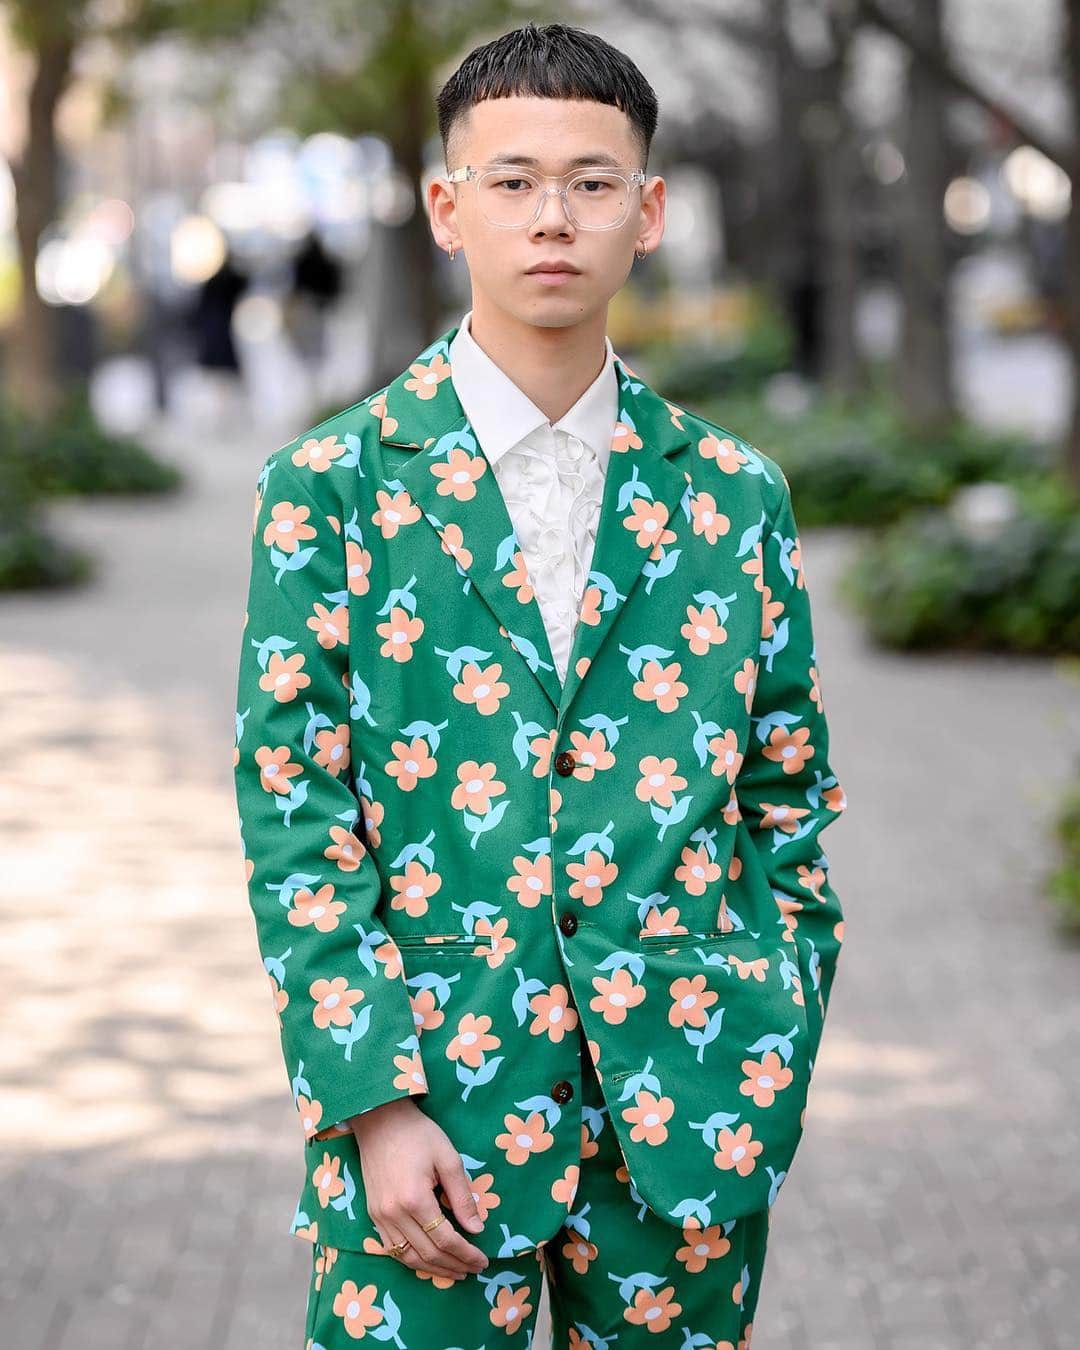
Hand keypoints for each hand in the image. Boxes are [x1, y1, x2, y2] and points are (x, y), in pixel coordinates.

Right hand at [350, 1096, 489, 1278]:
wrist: (379, 1120)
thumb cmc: (417, 1134)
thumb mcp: (448, 1158)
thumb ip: (462, 1196)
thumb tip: (477, 1229)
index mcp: (415, 1199)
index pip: (445, 1239)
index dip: (466, 1253)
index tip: (483, 1260)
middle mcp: (394, 1214)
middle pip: (428, 1254)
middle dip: (454, 1265)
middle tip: (473, 1269)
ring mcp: (380, 1216)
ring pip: (408, 1257)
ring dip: (433, 1269)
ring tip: (455, 1271)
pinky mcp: (373, 1215)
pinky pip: (392, 1248)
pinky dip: (412, 1259)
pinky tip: (428, 1260)